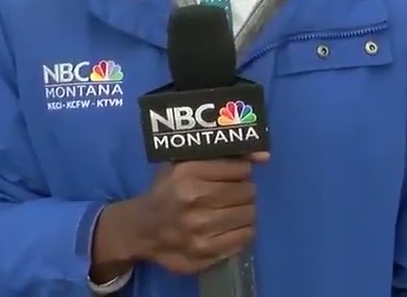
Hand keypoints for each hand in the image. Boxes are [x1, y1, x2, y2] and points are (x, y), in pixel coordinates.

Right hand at [133, 152, 269, 274]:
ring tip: (230, 211)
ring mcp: (199, 228)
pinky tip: (228, 227)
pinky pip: (244, 237)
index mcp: (188, 173)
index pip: (240, 169)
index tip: (234, 176)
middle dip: (244, 192)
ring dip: (244, 211)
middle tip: (233, 195)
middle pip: (247, 192)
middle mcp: (194, 199)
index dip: (241, 172)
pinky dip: (241, 230)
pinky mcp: (205, 251)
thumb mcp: (184, 165)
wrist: (141, 229)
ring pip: (249, 215)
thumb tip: (265, 155)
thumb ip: (222, 156)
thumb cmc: (166, 191)